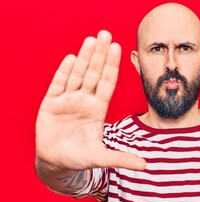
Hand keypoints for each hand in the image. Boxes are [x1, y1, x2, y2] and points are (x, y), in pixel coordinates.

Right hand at [36, 30, 145, 170]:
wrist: (56, 162)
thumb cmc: (79, 158)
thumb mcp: (101, 158)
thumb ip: (121, 159)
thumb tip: (146, 166)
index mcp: (97, 109)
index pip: (106, 83)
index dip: (112, 67)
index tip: (119, 48)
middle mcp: (83, 101)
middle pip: (93, 73)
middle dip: (100, 55)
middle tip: (106, 34)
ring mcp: (67, 100)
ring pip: (77, 74)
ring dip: (83, 57)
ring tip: (91, 39)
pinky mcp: (50, 104)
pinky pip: (57, 85)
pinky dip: (64, 72)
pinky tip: (71, 58)